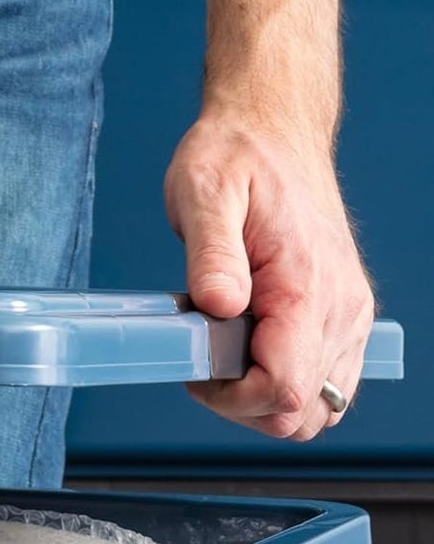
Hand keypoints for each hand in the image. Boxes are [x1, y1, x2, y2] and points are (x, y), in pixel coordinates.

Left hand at [164, 114, 374, 439]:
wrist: (273, 131)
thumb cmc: (235, 158)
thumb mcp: (203, 193)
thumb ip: (211, 254)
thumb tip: (219, 306)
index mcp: (308, 287)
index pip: (284, 389)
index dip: (231, 399)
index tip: (196, 370)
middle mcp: (341, 309)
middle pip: (300, 413)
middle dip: (243, 406)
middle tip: (204, 363)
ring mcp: (348, 316)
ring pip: (317, 409)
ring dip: (264, 401)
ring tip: (224, 356)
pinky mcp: (342, 318)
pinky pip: (324, 384)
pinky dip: (284, 385)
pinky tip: (247, 351)